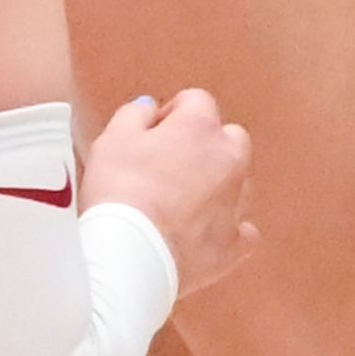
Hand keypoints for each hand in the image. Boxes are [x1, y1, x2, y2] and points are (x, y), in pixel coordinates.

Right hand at [84, 84, 257, 305]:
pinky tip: (203, 236)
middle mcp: (229, 159)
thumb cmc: (119, 191)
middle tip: (168, 168)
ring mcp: (236, 202)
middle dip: (205, 146)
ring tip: (179, 205)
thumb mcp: (112, 139)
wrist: (130, 253)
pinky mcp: (234, 243)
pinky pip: (242, 232)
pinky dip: (226, 231)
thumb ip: (134, 114)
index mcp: (200, 127)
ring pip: (238, 183)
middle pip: (229, 138)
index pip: (196, 102)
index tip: (151, 134)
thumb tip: (150, 108)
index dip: (171, 115)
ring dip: (217, 187)